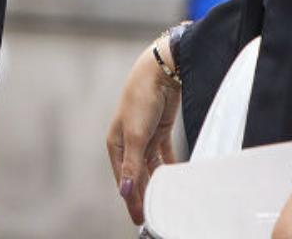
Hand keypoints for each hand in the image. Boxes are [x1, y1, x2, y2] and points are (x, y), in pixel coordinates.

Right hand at [105, 44, 180, 224]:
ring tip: (165, 200)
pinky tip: (176, 178)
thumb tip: (123, 192)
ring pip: (150, 167)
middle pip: (136, 175)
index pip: (123, 179)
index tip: (139, 219)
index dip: (131, 199)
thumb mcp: (135, 135)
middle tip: (154, 214)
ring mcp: (144, 136)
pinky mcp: (159, 130)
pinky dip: (169, 166)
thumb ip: (131, 165)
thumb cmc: (141, 99)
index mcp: (116, 144)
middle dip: (143, 194)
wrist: (160, 72)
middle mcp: (128, 142)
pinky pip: (164, 154)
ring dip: (157, 182)